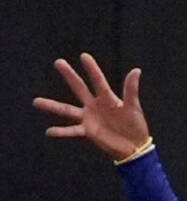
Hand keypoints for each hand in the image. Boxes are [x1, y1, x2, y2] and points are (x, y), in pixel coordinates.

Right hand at [33, 53, 149, 160]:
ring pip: (67, 110)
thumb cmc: (134, 124)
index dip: (92, 68)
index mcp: (107, 97)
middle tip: (58, 62)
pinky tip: (49, 131)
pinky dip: (61, 132)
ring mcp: (88, 118)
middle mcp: (94, 105)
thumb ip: (131, 90)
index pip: (98, 80)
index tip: (83, 56)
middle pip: (79, 88)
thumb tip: (136, 70)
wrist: (133, 145)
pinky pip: (72, 131)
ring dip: (52, 106)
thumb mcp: (134, 106)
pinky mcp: (87, 131)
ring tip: (36, 101)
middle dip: (69, 75)